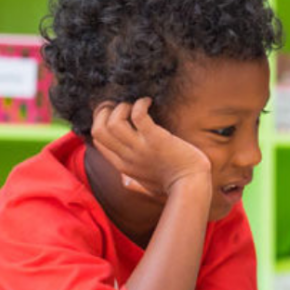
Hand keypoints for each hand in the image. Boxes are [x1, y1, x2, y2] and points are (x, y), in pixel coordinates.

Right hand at [91, 99, 211, 197]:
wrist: (191, 186)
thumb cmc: (173, 186)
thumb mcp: (146, 186)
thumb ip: (133, 183)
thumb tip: (123, 182)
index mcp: (123, 166)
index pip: (98, 141)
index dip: (102, 122)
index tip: (116, 114)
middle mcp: (127, 157)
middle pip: (98, 130)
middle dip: (105, 112)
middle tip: (121, 106)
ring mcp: (140, 149)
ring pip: (113, 122)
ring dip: (122, 108)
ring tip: (135, 105)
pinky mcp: (156, 140)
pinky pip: (138, 115)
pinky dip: (140, 104)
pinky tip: (148, 102)